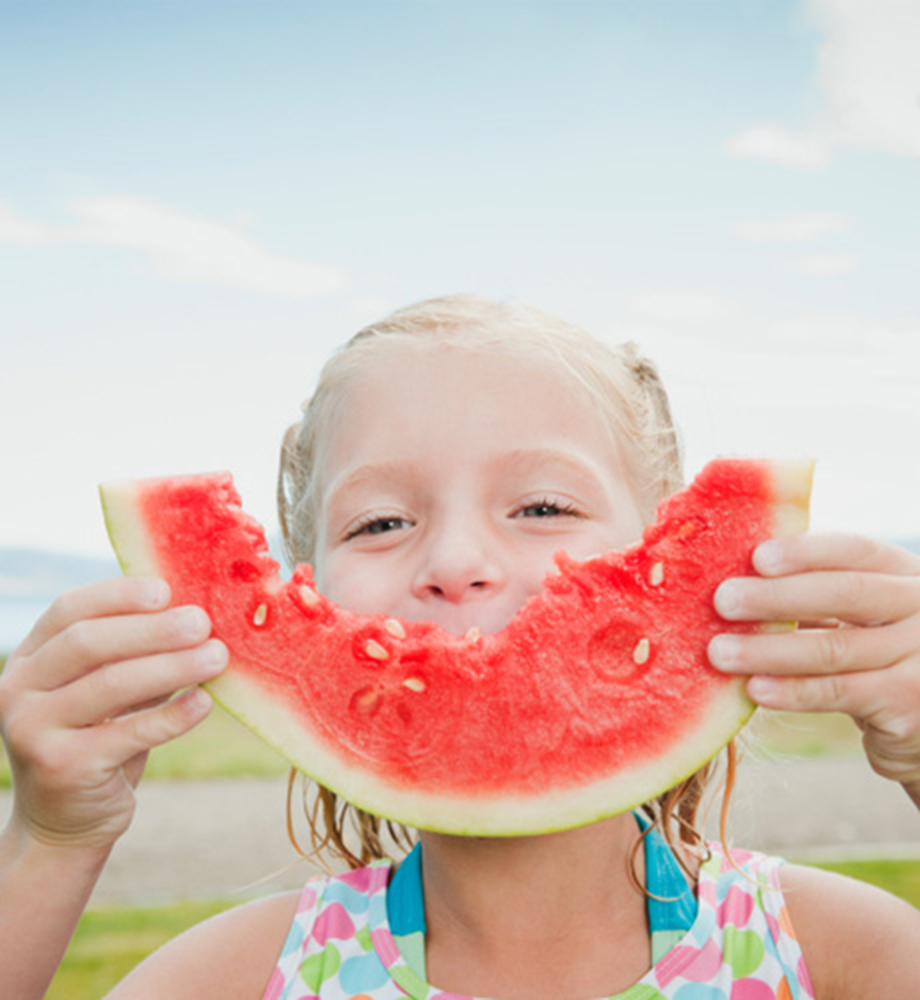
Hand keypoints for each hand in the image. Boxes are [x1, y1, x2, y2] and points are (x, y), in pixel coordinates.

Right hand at [0, 577, 227, 850]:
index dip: (119, 595)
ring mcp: (33, 730)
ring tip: (217, 657)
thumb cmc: (99, 738)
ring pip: (111, 685)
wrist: (65, 822)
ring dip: (172, 666)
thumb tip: (197, 614)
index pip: (70, 610)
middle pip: (89, 644)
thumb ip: (135, 654)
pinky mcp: (62, 767)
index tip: (167, 589)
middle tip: (203, 623)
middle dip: (153, 630)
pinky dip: (172, 716)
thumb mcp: (107, 690)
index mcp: (30, 658)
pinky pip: (128, 733)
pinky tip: (204, 702)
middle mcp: (19, 689)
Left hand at [708, 534, 919, 802]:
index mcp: (905, 576)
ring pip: (834, 648)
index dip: (805, 552)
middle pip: (845, 594)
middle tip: (722, 601)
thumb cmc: (873, 660)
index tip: (756, 557)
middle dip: (776, 596)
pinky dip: (792, 691)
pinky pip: (839, 692)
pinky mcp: (908, 703)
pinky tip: (755, 689)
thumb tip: (733, 580)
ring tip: (720, 651)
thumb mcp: (859, 619)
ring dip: (769, 650)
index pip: (855, 551)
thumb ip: (814, 597)